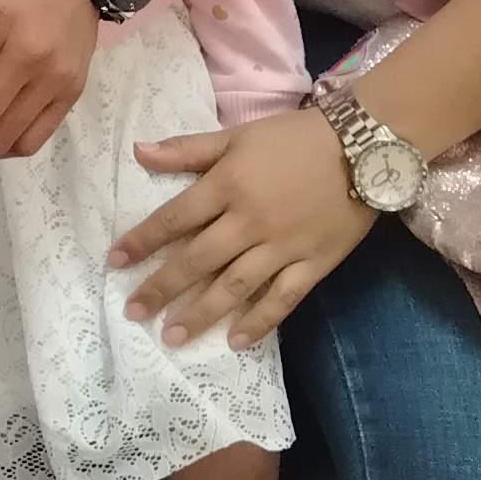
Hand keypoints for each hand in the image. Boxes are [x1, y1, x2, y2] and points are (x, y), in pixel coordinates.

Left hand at [112, 107, 373, 350]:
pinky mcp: (313, 264)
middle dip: (162, 288)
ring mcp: (282, 247)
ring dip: (200, 314)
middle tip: (133, 313)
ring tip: (171, 338)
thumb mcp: (238, 135)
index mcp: (227, 185)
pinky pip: (282, 299)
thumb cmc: (296, 138)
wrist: (366, 146)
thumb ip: (188, 149)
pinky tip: (235, 343)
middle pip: (197, 260)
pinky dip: (259, 322)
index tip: (114, 262)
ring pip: (234, 287)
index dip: (142, 241)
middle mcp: (249, 221)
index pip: (174, 218)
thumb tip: (138, 152)